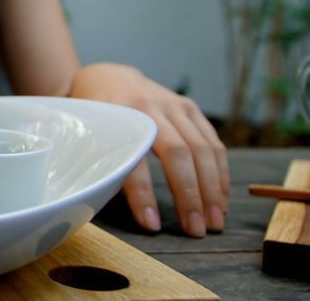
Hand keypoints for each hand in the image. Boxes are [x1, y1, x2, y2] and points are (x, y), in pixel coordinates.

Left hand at [69, 63, 229, 237]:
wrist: (108, 78)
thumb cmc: (96, 117)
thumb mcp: (88, 135)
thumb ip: (101, 162)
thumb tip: (107, 205)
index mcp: (117, 117)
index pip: (133, 160)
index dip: (143, 195)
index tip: (152, 225)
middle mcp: (148, 107)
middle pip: (178, 154)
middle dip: (190, 196)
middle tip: (197, 230)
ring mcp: (173, 104)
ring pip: (202, 148)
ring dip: (212, 189)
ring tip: (215, 221)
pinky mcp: (190, 107)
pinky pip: (213, 141)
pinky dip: (220, 172)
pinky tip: (221, 198)